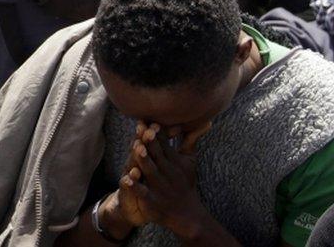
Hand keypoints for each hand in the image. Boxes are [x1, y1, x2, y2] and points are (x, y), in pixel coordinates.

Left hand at [125, 123, 214, 239]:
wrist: (187, 214)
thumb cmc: (185, 182)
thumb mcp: (190, 161)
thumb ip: (191, 140)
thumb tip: (207, 121)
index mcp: (175, 162)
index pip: (165, 144)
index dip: (158, 133)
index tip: (150, 120)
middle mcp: (168, 173)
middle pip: (158, 155)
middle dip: (150, 142)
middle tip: (143, 128)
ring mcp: (160, 187)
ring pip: (151, 172)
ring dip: (144, 160)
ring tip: (137, 148)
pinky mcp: (152, 201)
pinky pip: (143, 193)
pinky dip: (135, 187)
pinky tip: (126, 179)